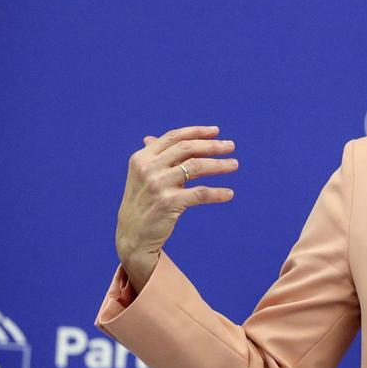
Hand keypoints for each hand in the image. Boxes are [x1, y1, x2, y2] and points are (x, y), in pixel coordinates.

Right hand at [115, 125, 238, 291]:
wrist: (132, 236)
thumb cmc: (141, 203)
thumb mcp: (141, 177)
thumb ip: (151, 158)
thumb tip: (150, 137)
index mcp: (142, 158)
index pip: (173, 137)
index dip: (197, 132)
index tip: (216, 131)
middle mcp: (148, 168)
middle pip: (187, 148)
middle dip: (212, 145)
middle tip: (231, 146)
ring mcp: (158, 185)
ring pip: (196, 167)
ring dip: (219, 165)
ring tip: (234, 164)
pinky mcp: (169, 203)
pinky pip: (201, 193)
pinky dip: (218, 193)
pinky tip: (229, 194)